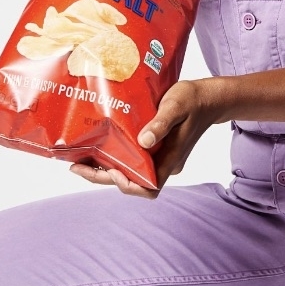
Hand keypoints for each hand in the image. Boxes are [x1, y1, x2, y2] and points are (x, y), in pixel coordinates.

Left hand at [69, 79, 221, 197]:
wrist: (209, 98)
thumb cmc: (192, 100)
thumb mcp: (176, 106)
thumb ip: (161, 124)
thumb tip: (143, 142)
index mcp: (171, 159)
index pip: (148, 188)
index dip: (127, 186)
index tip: (110, 171)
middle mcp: (164, 164)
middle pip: (133, 182)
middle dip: (103, 177)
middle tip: (75, 166)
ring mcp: (160, 158)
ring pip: (131, 172)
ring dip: (106, 169)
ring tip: (80, 159)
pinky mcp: (156, 149)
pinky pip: (133, 160)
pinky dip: (115, 157)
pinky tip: (98, 146)